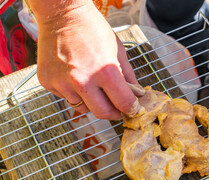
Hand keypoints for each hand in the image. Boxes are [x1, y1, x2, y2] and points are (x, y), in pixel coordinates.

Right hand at [36, 4, 142, 119]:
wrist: (62, 14)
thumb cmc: (93, 29)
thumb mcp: (118, 50)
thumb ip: (128, 76)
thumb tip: (137, 95)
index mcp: (105, 72)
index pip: (124, 104)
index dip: (131, 108)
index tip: (133, 108)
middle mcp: (82, 81)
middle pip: (103, 113)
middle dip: (114, 113)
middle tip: (118, 108)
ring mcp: (62, 83)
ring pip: (83, 107)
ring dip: (92, 101)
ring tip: (92, 84)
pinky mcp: (48, 82)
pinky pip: (66, 97)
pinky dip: (73, 92)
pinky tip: (74, 76)